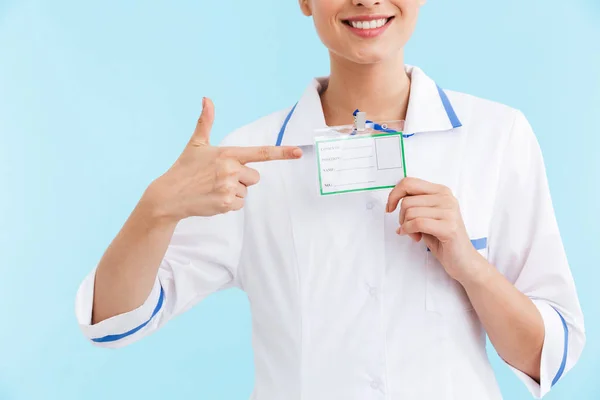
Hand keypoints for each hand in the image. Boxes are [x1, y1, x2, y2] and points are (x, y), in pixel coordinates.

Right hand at [144, 97, 302, 222]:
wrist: (169, 195)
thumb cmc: (184, 168)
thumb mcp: (196, 144)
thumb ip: (206, 121)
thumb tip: (206, 99)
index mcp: (228, 153)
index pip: (261, 152)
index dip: (282, 152)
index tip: (298, 152)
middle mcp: (231, 170)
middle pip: (255, 176)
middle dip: (241, 178)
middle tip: (219, 178)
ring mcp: (229, 188)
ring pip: (247, 191)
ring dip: (234, 191)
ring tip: (214, 188)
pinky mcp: (227, 204)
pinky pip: (240, 204)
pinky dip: (229, 204)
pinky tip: (213, 198)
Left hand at [386, 177, 484, 282]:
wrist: (463, 260)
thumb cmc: (442, 238)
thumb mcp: (426, 215)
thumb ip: (415, 204)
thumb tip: (393, 198)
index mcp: (441, 191)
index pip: (409, 182)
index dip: (394, 195)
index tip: (390, 207)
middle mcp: (446, 198)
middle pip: (407, 200)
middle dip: (401, 217)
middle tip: (408, 227)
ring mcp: (449, 211)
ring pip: (410, 212)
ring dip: (406, 226)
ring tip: (415, 234)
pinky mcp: (448, 227)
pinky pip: (417, 223)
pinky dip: (409, 231)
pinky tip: (414, 237)